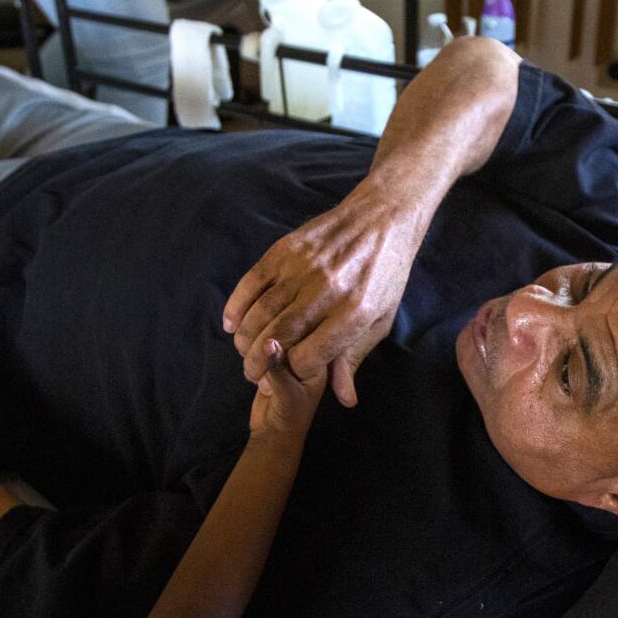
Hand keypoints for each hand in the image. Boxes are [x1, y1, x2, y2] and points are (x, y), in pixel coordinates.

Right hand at [223, 187, 426, 407]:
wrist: (382, 217)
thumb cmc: (385, 274)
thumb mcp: (380, 321)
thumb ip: (354, 359)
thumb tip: (345, 400)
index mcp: (353, 314)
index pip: (309, 358)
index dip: (294, 373)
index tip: (288, 375)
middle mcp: (325, 292)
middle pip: (278, 339)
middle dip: (259, 364)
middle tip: (252, 375)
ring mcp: (303, 269)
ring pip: (260, 313)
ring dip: (245, 339)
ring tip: (243, 354)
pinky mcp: (286, 250)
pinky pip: (252, 282)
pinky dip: (237, 306)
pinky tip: (232, 324)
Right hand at [248, 340, 327, 441]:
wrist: (275, 433)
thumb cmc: (290, 417)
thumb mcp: (286, 394)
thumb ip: (278, 369)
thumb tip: (268, 342)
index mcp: (317, 358)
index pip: (303, 332)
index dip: (284, 335)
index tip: (270, 349)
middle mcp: (304, 351)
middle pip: (285, 329)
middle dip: (268, 347)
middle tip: (266, 375)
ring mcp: (286, 355)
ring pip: (269, 335)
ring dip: (256, 351)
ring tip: (260, 378)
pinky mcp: (271, 360)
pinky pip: (258, 345)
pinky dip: (250, 356)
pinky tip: (252, 373)